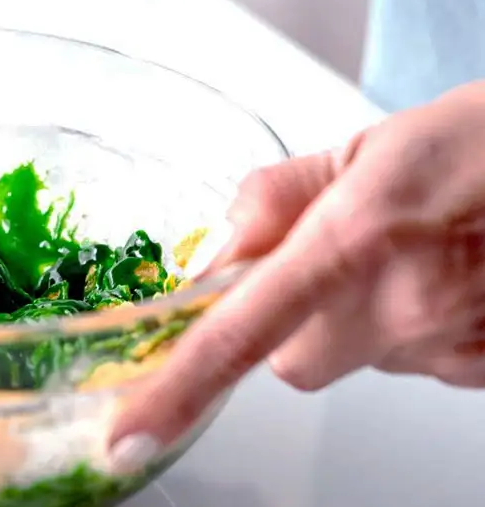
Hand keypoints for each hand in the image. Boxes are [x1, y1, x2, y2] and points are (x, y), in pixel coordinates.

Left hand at [107, 80, 484, 472]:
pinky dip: (410, 331)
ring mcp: (447, 347)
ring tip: (408, 255)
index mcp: (351, 241)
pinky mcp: (481, 370)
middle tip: (331, 258)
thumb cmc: (478, 143)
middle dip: (290, 319)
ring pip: (354, 361)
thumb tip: (213, 253)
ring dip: (358, 320)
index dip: (177, 389)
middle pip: (289, 359)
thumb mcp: (363, 147)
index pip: (239, 333)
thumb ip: (273, 199)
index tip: (127, 434)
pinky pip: (411, 365)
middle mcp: (399, 308)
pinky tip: (446, 278)